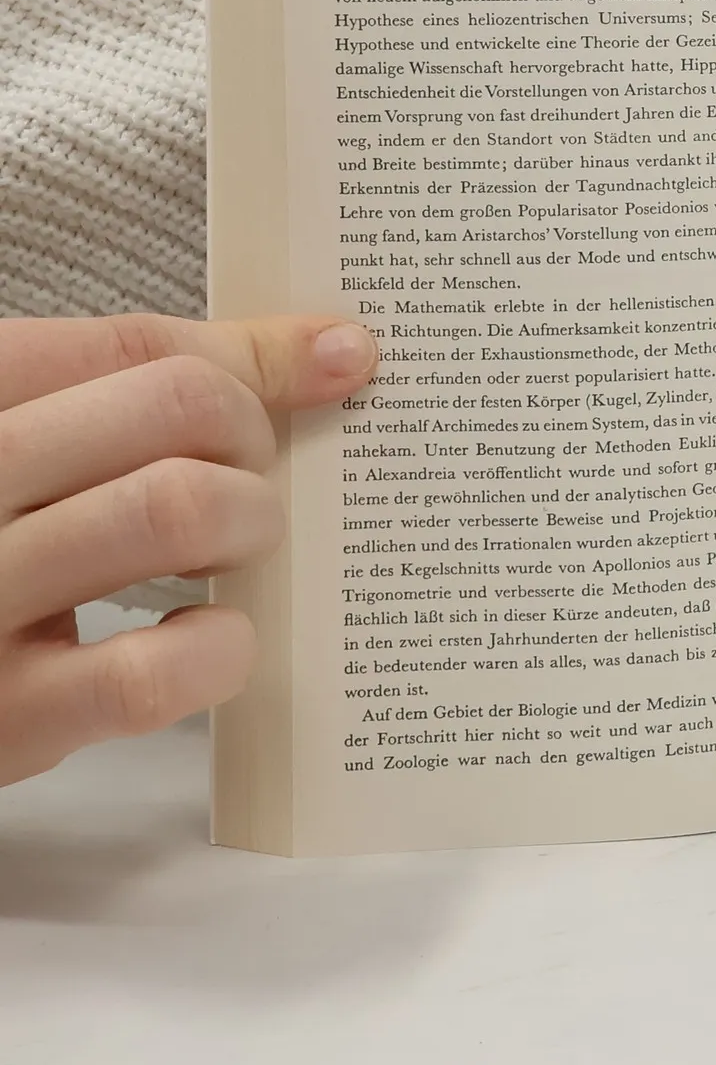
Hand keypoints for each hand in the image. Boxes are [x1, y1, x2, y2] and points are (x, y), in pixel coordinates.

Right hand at [0, 313, 378, 784]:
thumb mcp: (31, 454)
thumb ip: (142, 397)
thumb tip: (333, 350)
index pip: (131, 344)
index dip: (255, 354)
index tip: (333, 358)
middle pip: (175, 405)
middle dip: (252, 434)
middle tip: (252, 475)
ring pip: (178, 509)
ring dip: (249, 523)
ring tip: (237, 548)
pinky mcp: (10, 719)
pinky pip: (154, 671)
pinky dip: (217, 649)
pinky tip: (206, 642)